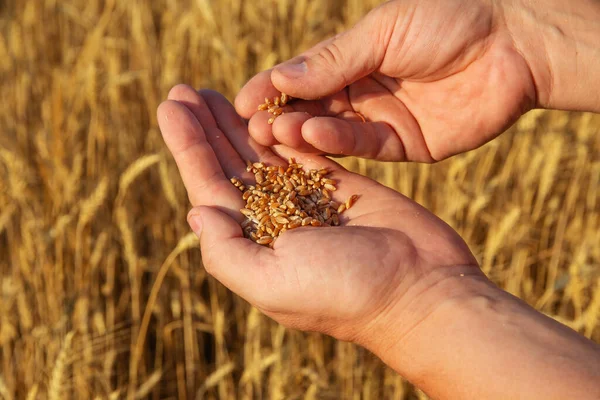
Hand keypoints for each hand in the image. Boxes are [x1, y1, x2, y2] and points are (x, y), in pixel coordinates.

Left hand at [157, 84, 478, 347]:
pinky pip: (305, 149)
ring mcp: (308, 201)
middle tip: (183, 90)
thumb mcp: (270, 281)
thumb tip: (196, 211)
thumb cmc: (346, 292)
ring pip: (264, 154)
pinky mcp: (341, 185)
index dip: (188, 146)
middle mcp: (275, 222)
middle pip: (230, 165)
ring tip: (213, 92)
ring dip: (238, 123)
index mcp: (253, 245)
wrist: (421, 290)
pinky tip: (262, 106)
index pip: (209, 187)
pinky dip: (283, 128)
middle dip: (206, 128)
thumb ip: (224, 251)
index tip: (171, 106)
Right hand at [234, 0, 537, 161]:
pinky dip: (337, 142)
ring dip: (302, 131)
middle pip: (310, 108)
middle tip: (252, 127)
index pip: (300, 77)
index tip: (238, 102)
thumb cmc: (449, 20)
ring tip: (276, 132)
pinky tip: (313, 135)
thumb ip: (334, 59)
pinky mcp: (402, 145)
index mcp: (352, 59)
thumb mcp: (383, 31)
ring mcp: (380, 121)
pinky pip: (363, 147)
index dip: (270, 89)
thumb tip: (280, 79)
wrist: (513, 45)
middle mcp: (360, 92)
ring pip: (331, 131)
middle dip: (279, 117)